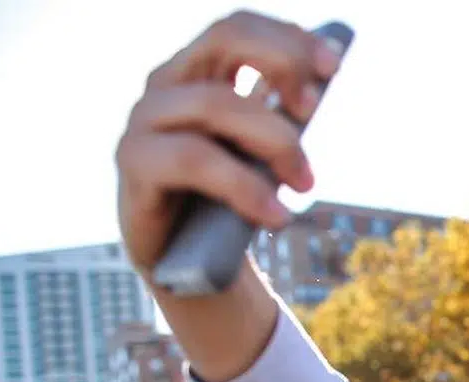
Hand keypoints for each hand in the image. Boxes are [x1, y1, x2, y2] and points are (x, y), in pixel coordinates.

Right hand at [115, 11, 340, 270]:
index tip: (334, 67)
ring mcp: (144, 121)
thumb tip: (323, 77)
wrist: (189, 267)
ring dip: (275, 140)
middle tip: (314, 111)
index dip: (287, 37)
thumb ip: (284, 114)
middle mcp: (166, 86)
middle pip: (224, 39)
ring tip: (305, 184)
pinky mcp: (135, 164)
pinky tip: (275, 215)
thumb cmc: (231, 200)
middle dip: (282, 66)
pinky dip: (244, 186)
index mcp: (198, 72)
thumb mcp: (265, 153)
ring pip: (216, 103)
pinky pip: (194, 159)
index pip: (238, 26)